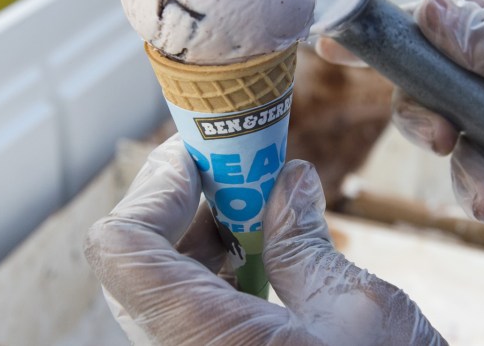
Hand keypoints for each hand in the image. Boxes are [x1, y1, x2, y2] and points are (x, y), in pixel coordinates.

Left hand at [84, 134, 445, 344]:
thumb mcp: (360, 317)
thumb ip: (304, 244)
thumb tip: (288, 182)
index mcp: (205, 341)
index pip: (122, 248)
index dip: (158, 188)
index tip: (207, 155)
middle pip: (133, 261)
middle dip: (182, 200)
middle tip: (237, 168)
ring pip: (153, 285)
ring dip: (197, 231)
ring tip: (255, 206)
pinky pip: (182, 311)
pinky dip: (211, 269)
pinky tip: (259, 255)